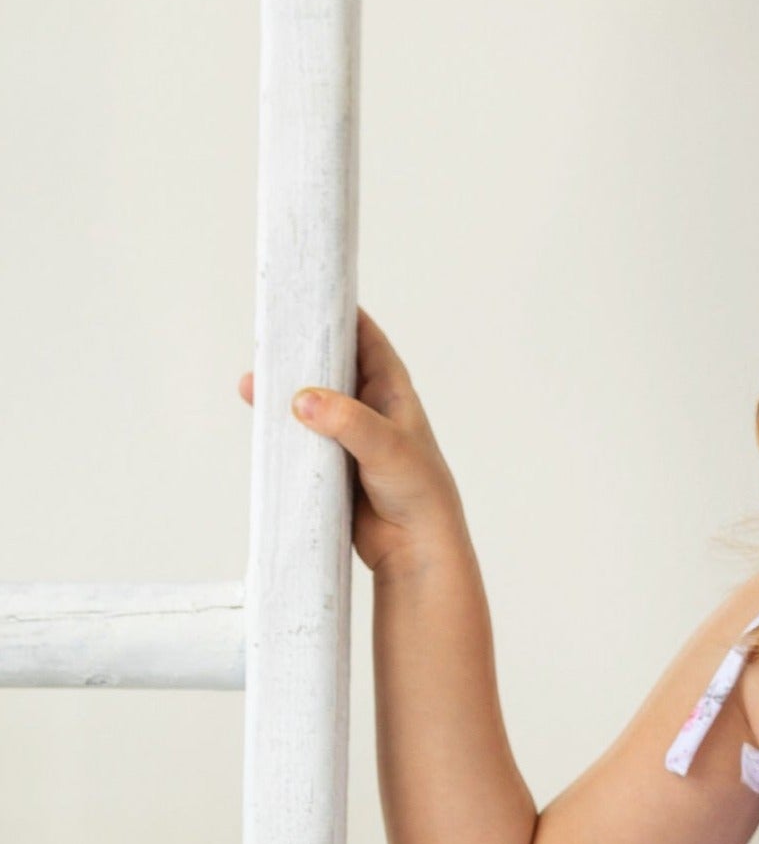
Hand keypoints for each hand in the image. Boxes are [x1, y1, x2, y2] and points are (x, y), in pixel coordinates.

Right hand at [238, 307, 460, 575]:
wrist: (415, 553)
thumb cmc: (418, 495)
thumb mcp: (386, 448)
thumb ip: (347, 421)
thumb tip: (301, 400)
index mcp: (392, 391)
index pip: (365, 337)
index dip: (341, 312)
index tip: (310, 290)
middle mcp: (369, 407)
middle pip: (329, 365)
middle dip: (301, 350)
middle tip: (268, 333)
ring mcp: (348, 435)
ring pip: (309, 400)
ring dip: (283, 390)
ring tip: (253, 379)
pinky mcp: (330, 462)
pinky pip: (300, 435)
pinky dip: (280, 425)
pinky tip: (258, 416)